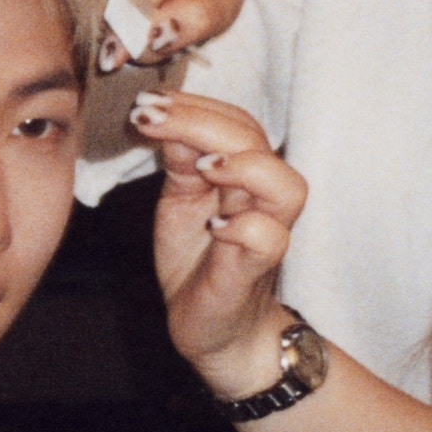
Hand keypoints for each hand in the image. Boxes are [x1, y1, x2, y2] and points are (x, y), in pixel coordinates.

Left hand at [128, 89, 306, 399]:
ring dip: (241, 167)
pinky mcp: (256, 269)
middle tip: (151, 116)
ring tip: (197, 166)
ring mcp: (266, 232)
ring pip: (284, 185)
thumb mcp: (180, 203)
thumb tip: (164, 117)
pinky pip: (269, 238)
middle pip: (254, 140)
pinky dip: (243, 227)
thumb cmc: (199, 262)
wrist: (213, 329)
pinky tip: (213, 224)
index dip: (193, 106)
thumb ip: (179, 164)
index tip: (147, 101)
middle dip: (200, 122)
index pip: (234, 122)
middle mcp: (263, 196)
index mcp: (243, 172)